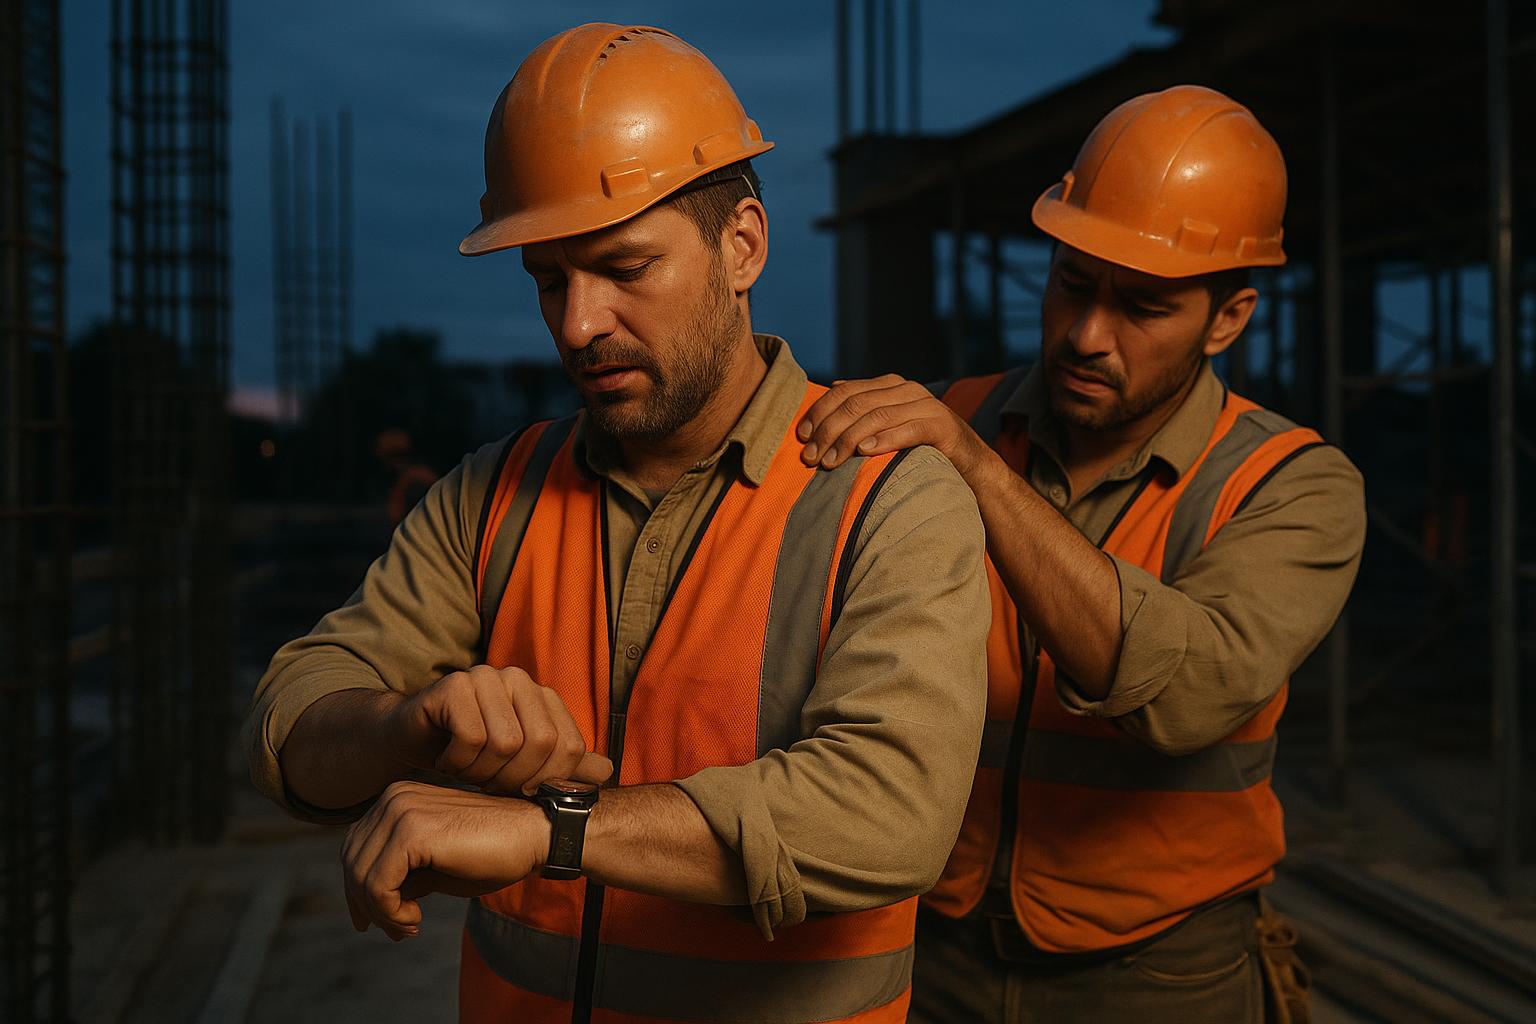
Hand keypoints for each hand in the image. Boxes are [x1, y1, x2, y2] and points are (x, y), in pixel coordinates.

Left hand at [340, 781, 547, 940]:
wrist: (533, 837)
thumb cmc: (491, 853)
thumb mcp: (434, 868)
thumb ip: (400, 875)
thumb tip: (366, 906)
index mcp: (397, 798)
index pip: (355, 848)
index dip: (358, 890)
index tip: (378, 921)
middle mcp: (393, 797)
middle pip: (352, 861)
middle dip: (366, 905)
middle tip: (397, 930)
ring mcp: (401, 810)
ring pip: (361, 876)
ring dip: (381, 913)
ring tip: (409, 926)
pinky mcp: (412, 831)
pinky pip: (377, 884)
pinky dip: (389, 911)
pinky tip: (415, 919)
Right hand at [385, 665, 611, 796]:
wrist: (413, 739)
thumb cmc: (473, 754)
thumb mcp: (521, 765)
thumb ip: (563, 766)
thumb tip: (608, 771)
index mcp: (541, 695)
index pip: (569, 746)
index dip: (547, 780)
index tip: (520, 791)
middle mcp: (518, 679)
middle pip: (540, 744)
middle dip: (513, 778)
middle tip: (487, 783)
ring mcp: (485, 677)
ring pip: (505, 743)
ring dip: (481, 772)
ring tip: (466, 770)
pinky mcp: (452, 685)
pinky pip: (470, 736)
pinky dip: (457, 762)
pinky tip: (447, 760)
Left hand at [796, 375, 986, 476]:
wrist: (967, 461)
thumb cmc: (919, 445)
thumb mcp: (888, 423)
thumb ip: (864, 407)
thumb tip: (831, 388)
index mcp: (889, 384)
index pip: (845, 391)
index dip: (820, 412)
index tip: (802, 437)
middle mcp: (906, 389)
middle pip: (856, 404)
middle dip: (828, 430)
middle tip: (810, 457)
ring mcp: (925, 405)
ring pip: (876, 416)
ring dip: (847, 440)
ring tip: (829, 461)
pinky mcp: (941, 425)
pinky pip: (907, 429)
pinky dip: (883, 440)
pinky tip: (864, 452)